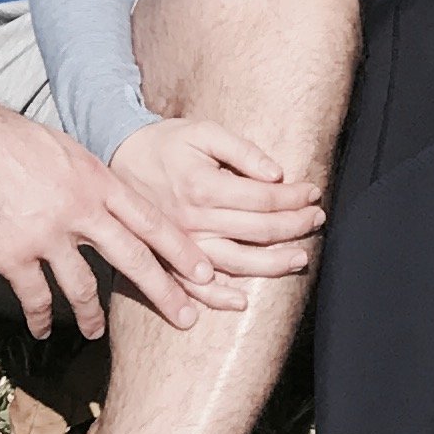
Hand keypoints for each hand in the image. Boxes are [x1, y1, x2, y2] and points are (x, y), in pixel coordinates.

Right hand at [0, 92, 198, 342]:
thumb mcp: (62, 146)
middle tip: (186, 317)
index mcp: (95, 179)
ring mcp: (46, 236)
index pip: (150, 219)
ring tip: (97, 333)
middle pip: (132, 258)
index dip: (180, 249)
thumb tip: (106, 197)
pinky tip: (41, 330)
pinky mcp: (12, 256)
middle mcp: (78, 210)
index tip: (205, 272)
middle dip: (164, 291)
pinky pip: (35, 297)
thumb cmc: (4, 137)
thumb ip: (88, 177)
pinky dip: (40, 317)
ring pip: (83, 287)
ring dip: (93, 316)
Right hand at [112, 118, 326, 298]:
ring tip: (300, 258)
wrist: (117, 156)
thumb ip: (241, 150)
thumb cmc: (165, 142)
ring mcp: (181, 244)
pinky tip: (241, 302)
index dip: (294, 196)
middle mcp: (194, 219)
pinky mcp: (166, 258)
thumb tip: (276, 173)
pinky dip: (219, 298)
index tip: (313, 192)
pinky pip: (195, 288)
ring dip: (273, 265)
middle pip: (258, 232)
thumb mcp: (203, 131)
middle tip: (316, 219)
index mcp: (204, 186)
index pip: (263, 198)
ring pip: (236, 263)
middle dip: (294, 225)